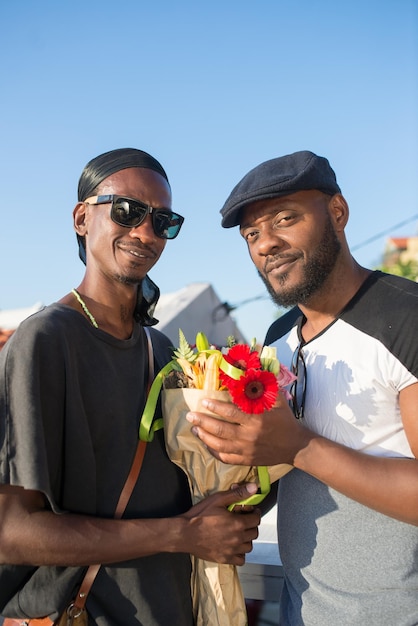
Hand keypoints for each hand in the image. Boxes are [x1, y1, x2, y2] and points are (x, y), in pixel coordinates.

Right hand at [181, 483, 260, 564]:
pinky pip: (241, 559)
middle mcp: (237, 539)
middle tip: (244, 520)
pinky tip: (234, 546)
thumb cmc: (200, 515)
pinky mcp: (225, 559)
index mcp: (238, 524)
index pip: (256, 520)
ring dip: (247, 539)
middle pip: (254, 533)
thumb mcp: (218, 499)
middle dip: (251, 525)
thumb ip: (237, 494)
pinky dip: (240, 553)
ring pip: (249, 546)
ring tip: (239, 533)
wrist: (185, 533)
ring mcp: (231, 551)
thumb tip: (254, 487)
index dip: (255, 513)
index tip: (251, 511)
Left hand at [186, 394, 309, 465]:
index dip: (215, 407)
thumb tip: (247, 373)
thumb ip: (262, 388)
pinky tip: (206, 444)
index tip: (203, 402)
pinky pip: (225, 458)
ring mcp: (246, 451)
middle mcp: (249, 437)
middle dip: (203, 422)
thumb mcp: (277, 401)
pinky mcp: (246, 460)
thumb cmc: (284, 420)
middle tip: (190, 415)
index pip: (230, 414)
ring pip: (219, 446)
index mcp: (256, 421)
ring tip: (194, 428)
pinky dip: (213, 452)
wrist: (295, 446)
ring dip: (204, 437)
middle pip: (220, 430)